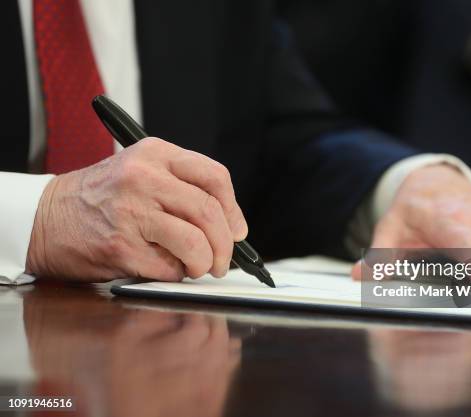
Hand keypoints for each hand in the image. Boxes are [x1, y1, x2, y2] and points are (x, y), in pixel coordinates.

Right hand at [26, 137, 247, 281]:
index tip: (238, 231)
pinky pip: (169, 268)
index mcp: (154, 154)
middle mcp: (143, 178)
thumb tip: (231, 226)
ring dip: (204, 263)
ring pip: (195, 243)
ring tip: (198, 267)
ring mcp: (130, 212)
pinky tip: (166, 268)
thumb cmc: (101, 198)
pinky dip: (176, 274)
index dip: (234, 209)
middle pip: (209, 213)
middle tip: (224, 260)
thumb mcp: (140, 171)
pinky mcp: (120, 247)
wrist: (45, 217)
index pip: (215, 177)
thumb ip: (183, 188)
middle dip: (226, 245)